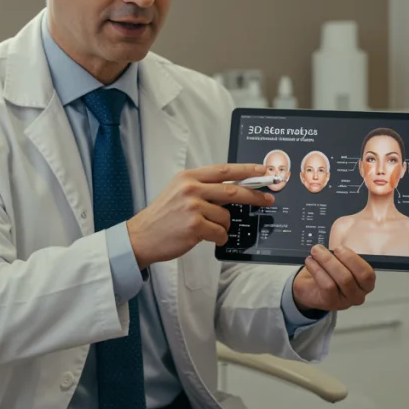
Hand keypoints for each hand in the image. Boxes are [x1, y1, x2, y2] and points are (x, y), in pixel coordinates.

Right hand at [127, 163, 274, 268]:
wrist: (141, 236)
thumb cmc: (163, 216)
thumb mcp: (179, 192)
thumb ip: (203, 188)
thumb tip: (234, 190)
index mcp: (188, 177)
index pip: (224, 170)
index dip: (247, 170)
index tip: (263, 171)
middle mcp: (191, 189)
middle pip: (233, 191)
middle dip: (254, 196)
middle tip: (267, 200)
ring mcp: (193, 207)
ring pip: (226, 217)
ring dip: (223, 226)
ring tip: (206, 228)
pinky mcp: (194, 226)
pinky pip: (220, 233)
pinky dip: (218, 238)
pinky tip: (204, 237)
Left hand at [292, 245, 375, 312]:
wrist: (310, 287)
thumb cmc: (329, 273)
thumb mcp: (340, 262)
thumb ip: (344, 255)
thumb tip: (338, 245)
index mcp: (365, 283)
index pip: (367, 274)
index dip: (353, 259)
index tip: (338, 248)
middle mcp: (358, 295)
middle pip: (350, 276)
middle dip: (333, 259)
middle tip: (320, 249)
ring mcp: (346, 301)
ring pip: (341, 280)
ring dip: (325, 263)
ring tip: (315, 253)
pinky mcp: (332, 303)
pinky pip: (327, 285)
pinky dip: (317, 270)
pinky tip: (310, 262)